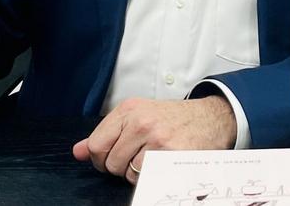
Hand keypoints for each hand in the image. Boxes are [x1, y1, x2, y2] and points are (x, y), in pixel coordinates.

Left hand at [71, 96, 236, 184]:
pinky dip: (152, 178)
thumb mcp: (137, 117)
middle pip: (110, 162)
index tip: (110, 159)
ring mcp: (157, 139)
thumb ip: (106, 134)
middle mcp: (141, 122)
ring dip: (138, 173)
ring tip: (153, 159)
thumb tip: (77, 152)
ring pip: (128, 173)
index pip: (95, 144)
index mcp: (129, 110)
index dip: (100, 159)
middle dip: (120, 167)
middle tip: (137, 158)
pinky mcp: (172, 155)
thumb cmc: (173, 119)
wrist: (211, 118)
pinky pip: (147, 178)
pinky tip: (163, 165)